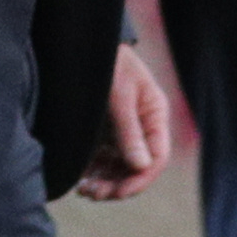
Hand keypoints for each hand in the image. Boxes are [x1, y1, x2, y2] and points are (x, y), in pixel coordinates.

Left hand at [75, 46, 175, 199]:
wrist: (83, 43)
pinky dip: (94, 172)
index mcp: (155, 115)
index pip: (157, 157)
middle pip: (138, 167)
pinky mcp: (102, 132)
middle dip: (118, 184)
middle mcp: (142, 127)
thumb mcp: (119, 96)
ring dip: (105, 182)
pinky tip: (80, 180)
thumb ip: (129, 131)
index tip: (118, 193)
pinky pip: (103, 160)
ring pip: (119, 167)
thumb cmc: (106, 63)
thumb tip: (142, 167)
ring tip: (84, 190)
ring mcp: (122, 131)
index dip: (140, 179)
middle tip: (93, 194)